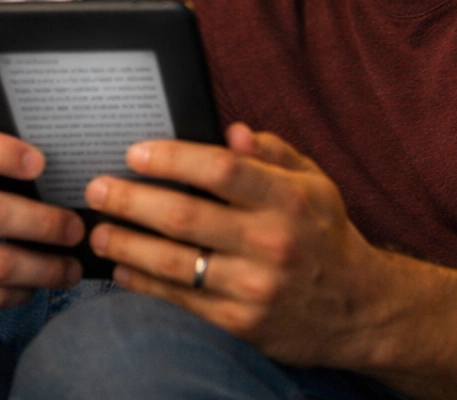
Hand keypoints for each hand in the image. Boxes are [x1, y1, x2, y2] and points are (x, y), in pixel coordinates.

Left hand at [84, 123, 381, 366]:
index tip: (135, 152)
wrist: (359, 309)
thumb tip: (232, 131)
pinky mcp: (242, 325)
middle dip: (131, 200)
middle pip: (185, 216)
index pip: (220, 169)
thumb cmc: (325, 233)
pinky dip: (145, 285)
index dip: (172, 158)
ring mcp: (254, 288)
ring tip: (98, 230)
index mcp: (286, 198)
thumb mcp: (313, 181)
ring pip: (175, 264)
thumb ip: (272, 152)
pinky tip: (121, 269)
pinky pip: (181, 302)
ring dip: (127, 244)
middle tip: (97, 188)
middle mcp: (270, 242)